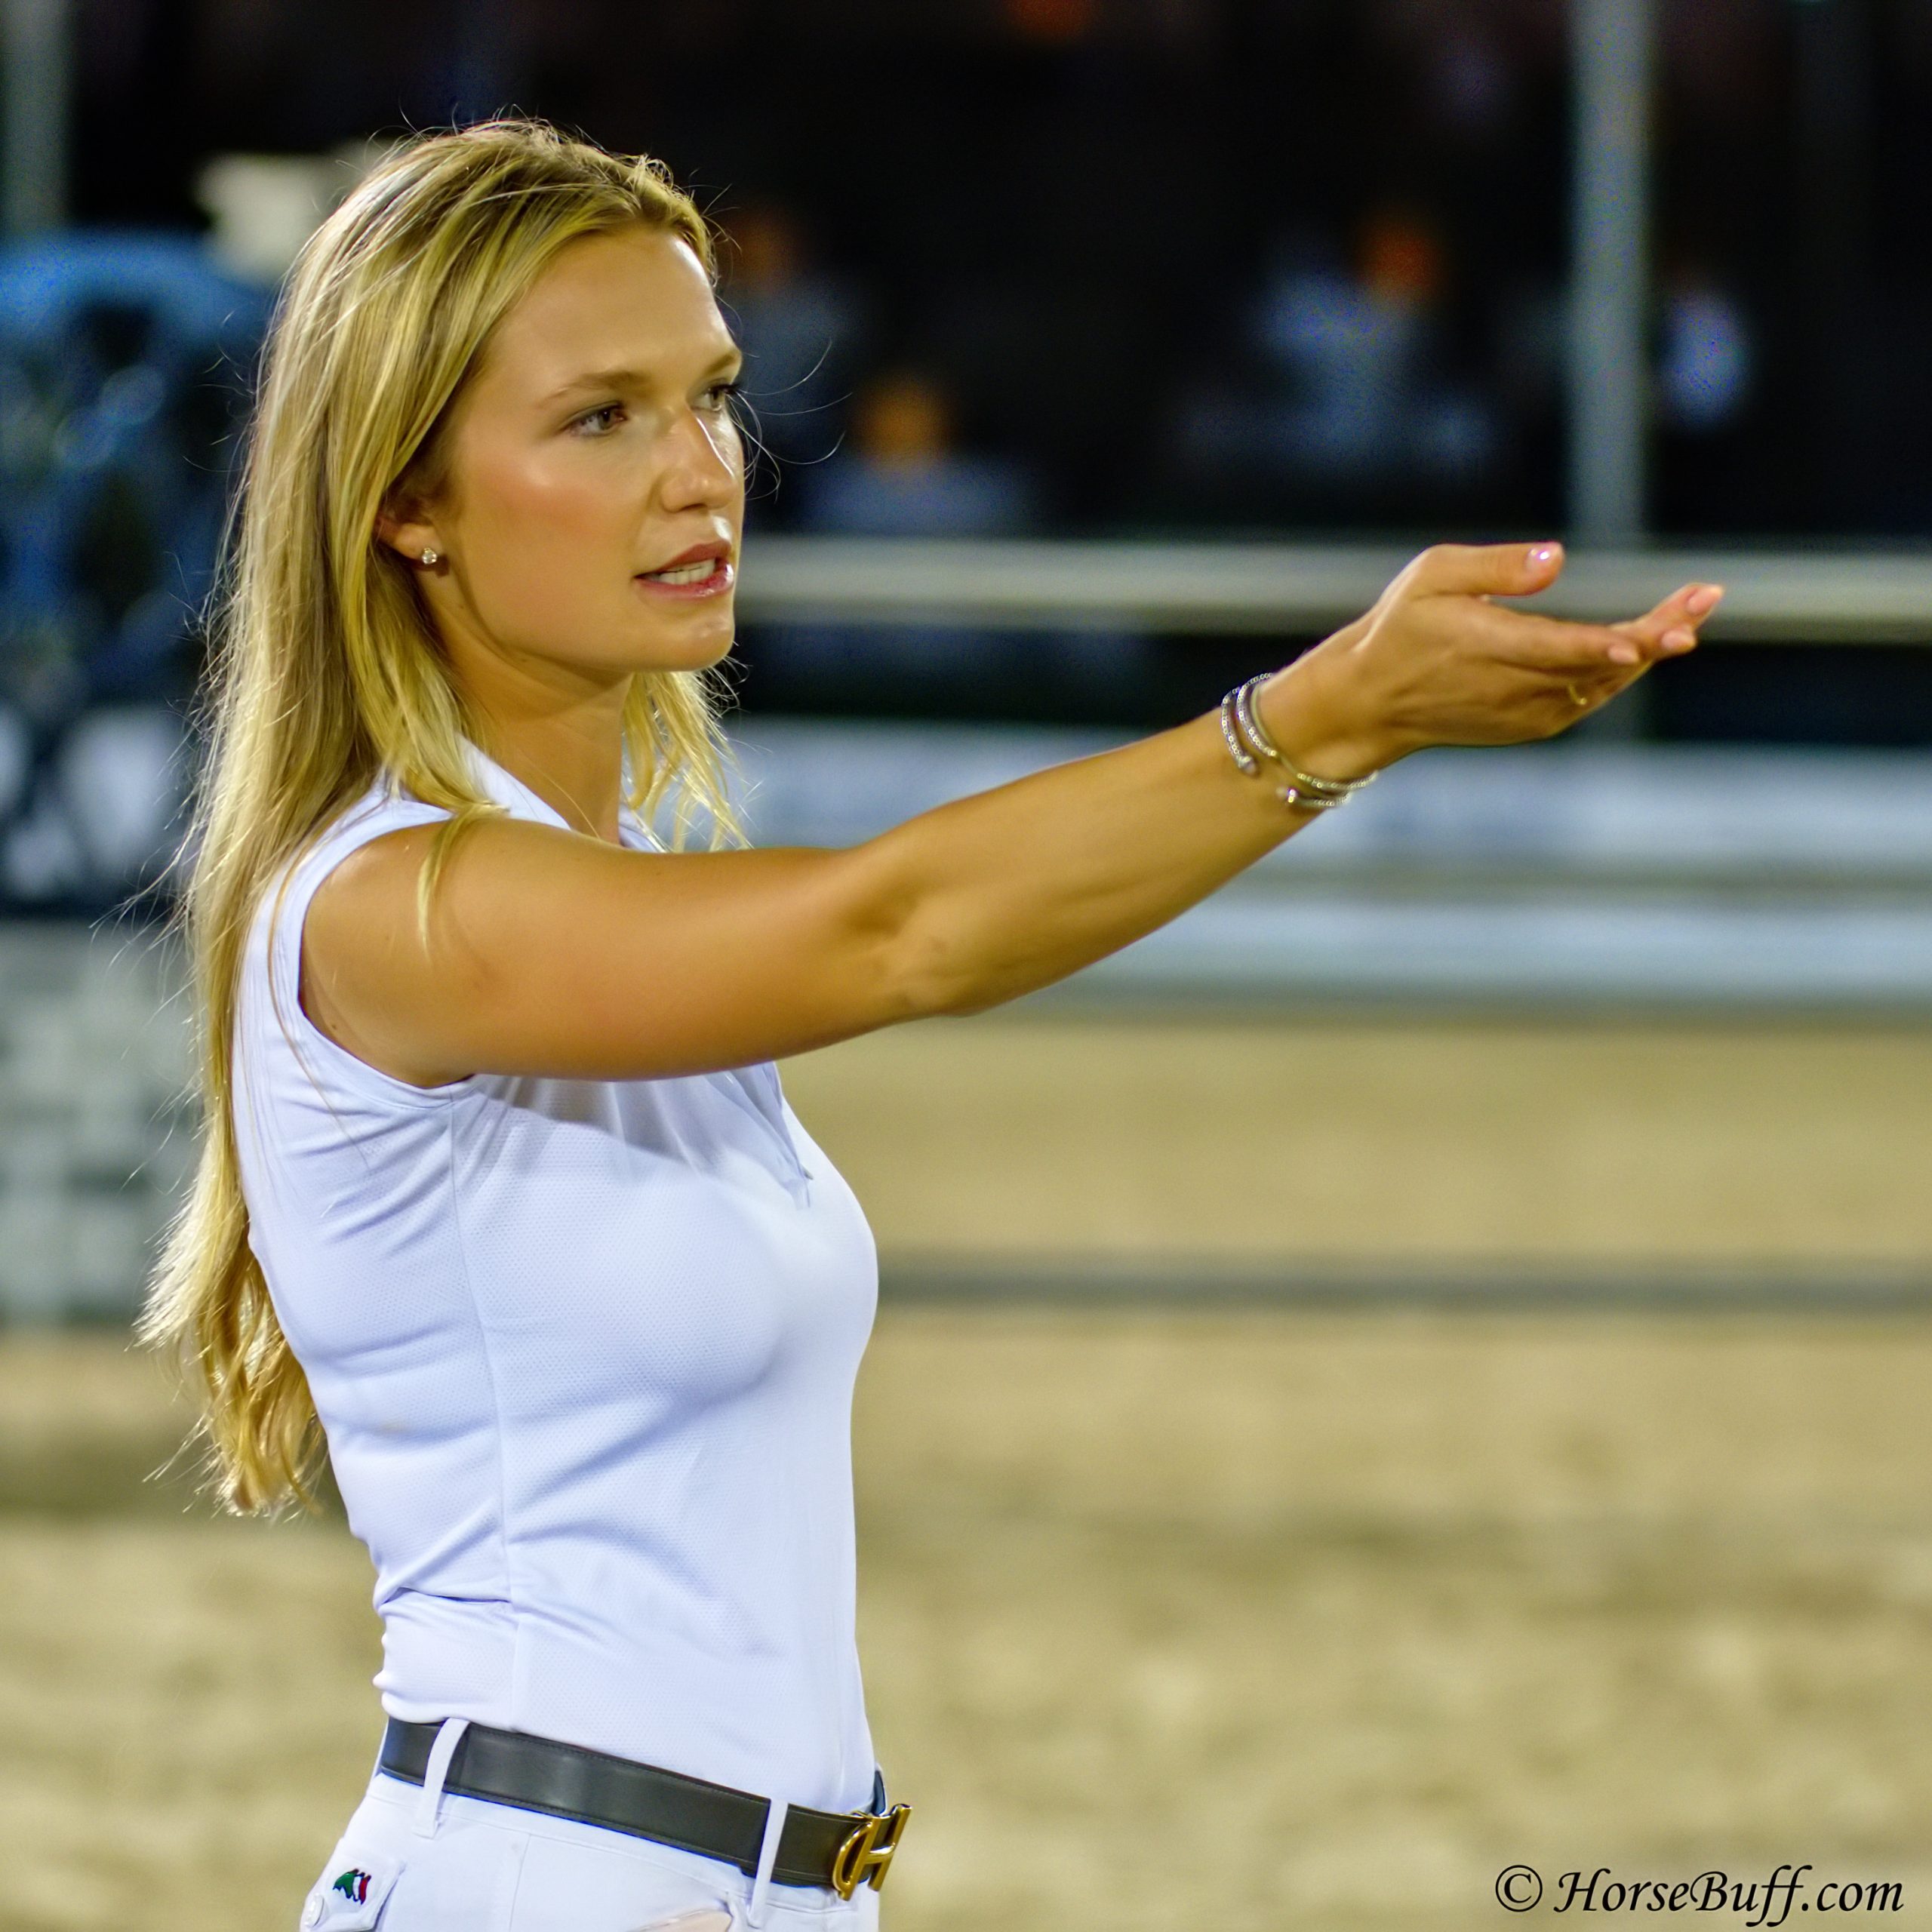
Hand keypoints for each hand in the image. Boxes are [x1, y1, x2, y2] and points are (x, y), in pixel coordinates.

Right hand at [1257, 541, 1724, 778]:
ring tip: (1691, 611)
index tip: (1649, 640)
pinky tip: (1647, 644)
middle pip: (1598, 666)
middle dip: (1657, 634)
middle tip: (1706, 599)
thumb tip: (1557, 559)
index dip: (1607, 646)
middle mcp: (1511, 689)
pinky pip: (1590, 699)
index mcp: (1485, 648)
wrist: (1373, 702)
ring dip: (1649, 650)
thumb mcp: (1430, 575)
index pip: (1558, 650)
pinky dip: (1621, 673)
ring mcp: (1525, 714)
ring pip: (1604, 685)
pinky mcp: (1532, 725)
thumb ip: (1494, 566)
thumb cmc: (1402, 627)